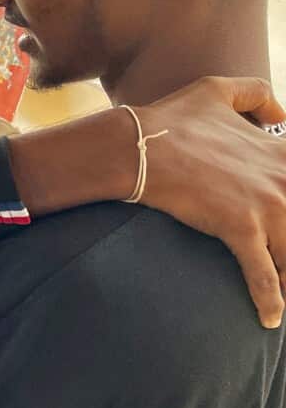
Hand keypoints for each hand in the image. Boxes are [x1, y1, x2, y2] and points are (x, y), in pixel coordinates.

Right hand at [133, 77, 285, 327]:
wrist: (137, 147)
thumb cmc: (170, 119)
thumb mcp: (215, 89)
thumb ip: (254, 93)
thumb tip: (280, 112)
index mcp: (281, 152)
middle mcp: (283, 180)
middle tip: (284, 254)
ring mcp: (266, 206)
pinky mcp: (241, 228)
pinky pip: (264, 273)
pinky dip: (270, 298)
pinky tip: (272, 318)